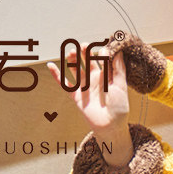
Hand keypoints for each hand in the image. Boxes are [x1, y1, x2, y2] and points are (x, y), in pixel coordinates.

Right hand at [47, 45, 133, 166]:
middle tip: (84, 46)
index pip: (101, 59)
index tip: (102, 48)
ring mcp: (84, 87)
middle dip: (84, 52)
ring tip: (72, 53)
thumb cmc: (119, 108)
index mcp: (106, 76)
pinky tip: (51, 65)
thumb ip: (119, 69)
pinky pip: (64, 84)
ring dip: (72, 60)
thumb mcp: (121, 87)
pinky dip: (56, 75)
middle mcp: (94, 80)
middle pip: (86, 61)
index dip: (100, 52)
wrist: (111, 127)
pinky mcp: (75, 96)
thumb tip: (119, 50)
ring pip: (75, 69)